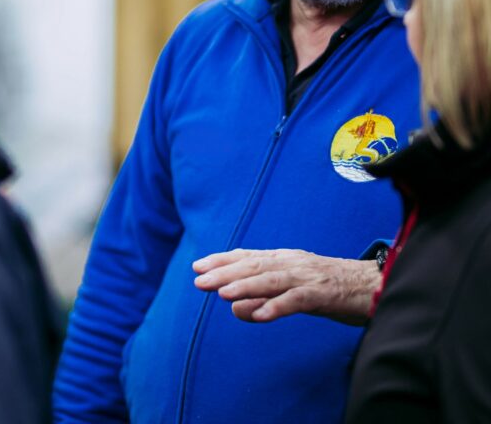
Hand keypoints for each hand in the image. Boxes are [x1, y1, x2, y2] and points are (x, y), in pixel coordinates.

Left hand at [192, 248, 379, 325]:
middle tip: (199, 281)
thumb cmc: (330, 289)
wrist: (372, 286)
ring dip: (245, 286)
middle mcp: (292, 263)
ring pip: (271, 279)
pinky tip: (259, 314)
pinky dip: (277, 306)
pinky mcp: (323, 294)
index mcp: (284, 258)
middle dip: (224, 272)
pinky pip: (297, 300)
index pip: (248, 256)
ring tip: (222, 294)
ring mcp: (307, 277)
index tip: (198, 266)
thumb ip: (265, 298)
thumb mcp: (293, 291)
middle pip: (254, 265)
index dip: (222, 260)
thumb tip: (236, 309)